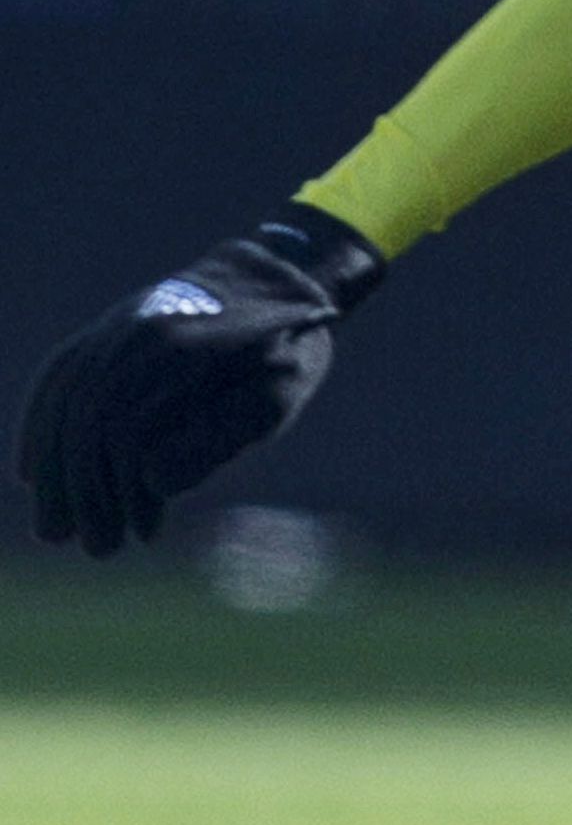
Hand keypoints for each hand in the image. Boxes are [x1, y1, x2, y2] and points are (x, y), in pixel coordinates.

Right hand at [19, 206, 384, 556]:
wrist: (280, 274)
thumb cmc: (288, 344)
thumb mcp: (276, 394)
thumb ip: (220, 436)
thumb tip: (151, 482)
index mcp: (178, 351)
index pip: (127, 433)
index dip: (126, 491)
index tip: (141, 535)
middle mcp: (133, 334)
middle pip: (85, 424)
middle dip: (83, 494)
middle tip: (96, 549)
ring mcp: (114, 328)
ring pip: (62, 405)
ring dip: (55, 474)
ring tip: (56, 530)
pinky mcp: (105, 330)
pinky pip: (57, 377)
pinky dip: (39, 426)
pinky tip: (31, 473)